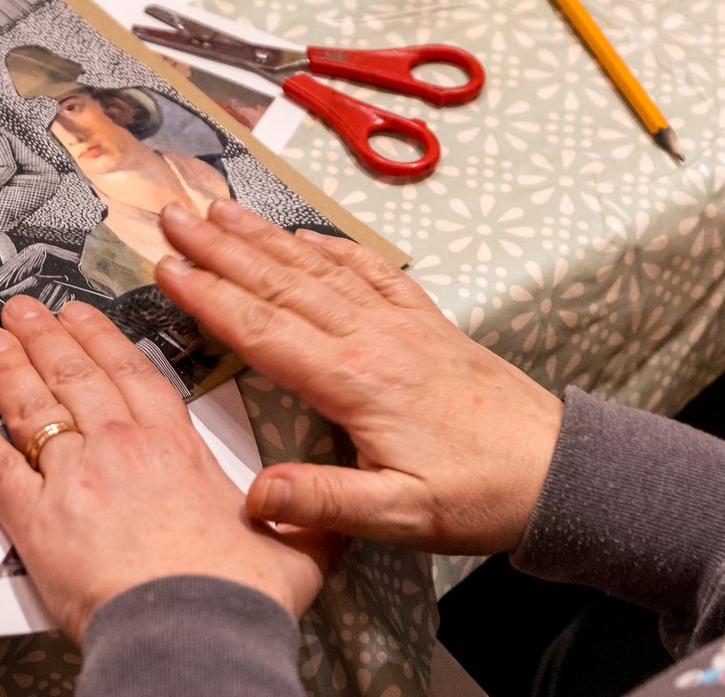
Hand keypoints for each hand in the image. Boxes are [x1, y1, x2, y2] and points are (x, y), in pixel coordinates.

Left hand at [0, 296, 339, 640]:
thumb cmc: (235, 597)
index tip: (82, 315)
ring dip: (8, 368)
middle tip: (24, 309)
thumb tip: (322, 516)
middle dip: (46, 336)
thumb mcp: (295, 550)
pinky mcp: (34, 518)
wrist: (192, 633)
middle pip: (74, 375)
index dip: (101, 340)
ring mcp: (72, 477)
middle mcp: (119, 449)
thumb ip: (302, 520)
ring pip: (32, 406)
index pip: (131, 374)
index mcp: (175, 447)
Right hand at [154, 200, 562, 555]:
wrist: (559, 472)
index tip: (166, 269)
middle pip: (281, 282)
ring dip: (263, 236)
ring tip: (218, 208)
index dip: (210, 298)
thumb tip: (256, 496)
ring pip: (318, 268)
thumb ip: (326, 502)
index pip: (265, 330)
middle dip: (220, 247)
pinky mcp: (426, 324)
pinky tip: (304, 235)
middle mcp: (375, 339)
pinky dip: (331, 248)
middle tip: (172, 215)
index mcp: (357, 382)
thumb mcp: (401, 517)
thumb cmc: (481, 497)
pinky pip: (370, 271)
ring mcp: (401, 324)